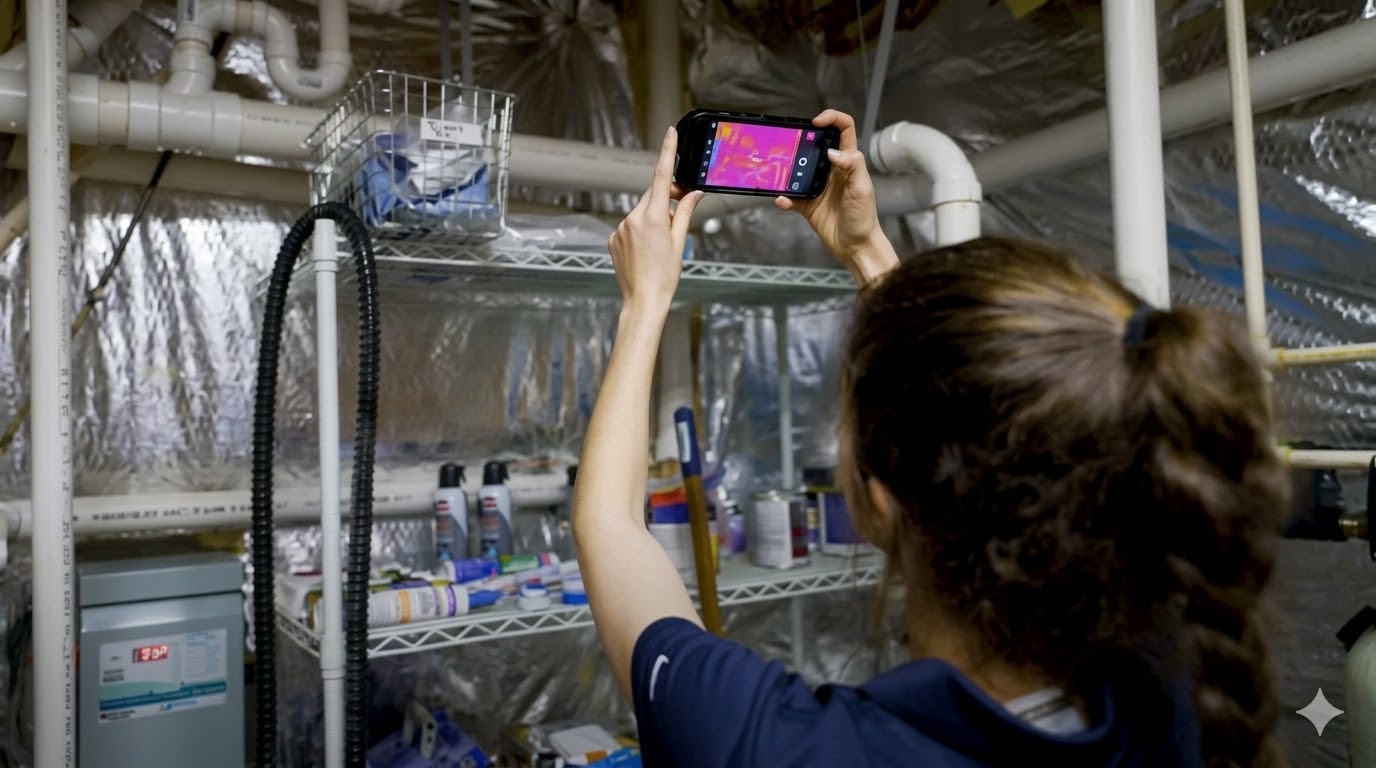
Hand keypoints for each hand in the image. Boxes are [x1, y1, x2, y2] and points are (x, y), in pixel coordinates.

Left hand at [608, 126, 704, 312]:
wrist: (642, 301)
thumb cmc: (663, 277)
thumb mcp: (679, 242)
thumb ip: (685, 213)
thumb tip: (694, 194)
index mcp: (652, 217)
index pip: (662, 176)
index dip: (667, 152)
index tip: (670, 134)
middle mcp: (632, 218)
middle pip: (652, 195)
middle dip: (667, 197)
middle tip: (682, 205)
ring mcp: (620, 228)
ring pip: (641, 211)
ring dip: (653, 217)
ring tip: (661, 243)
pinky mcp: (613, 238)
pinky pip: (630, 225)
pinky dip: (640, 230)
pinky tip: (646, 249)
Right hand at [776, 110, 895, 284]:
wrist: (856, 247)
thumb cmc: (864, 217)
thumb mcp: (862, 189)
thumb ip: (852, 166)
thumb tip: (831, 152)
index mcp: (849, 162)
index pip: (844, 130)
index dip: (832, 119)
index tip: (815, 123)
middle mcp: (832, 171)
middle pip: (816, 146)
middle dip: (802, 141)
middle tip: (789, 144)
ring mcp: (818, 187)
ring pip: (799, 170)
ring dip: (788, 170)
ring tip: (778, 170)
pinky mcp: (808, 205)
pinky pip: (791, 198)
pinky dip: (784, 198)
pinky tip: (782, 200)